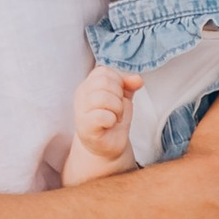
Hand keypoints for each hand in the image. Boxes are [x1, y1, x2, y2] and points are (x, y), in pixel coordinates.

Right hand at [65, 61, 137, 184]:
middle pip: (104, 82)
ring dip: (117, 109)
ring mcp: (80, 111)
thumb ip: (129, 85)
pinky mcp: (85, 127)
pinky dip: (112, 120)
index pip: (104, 71)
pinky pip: (102, 116)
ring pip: (103, 97)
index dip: (118, 82)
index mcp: (88, 84)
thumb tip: (137, 79)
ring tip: (115, 117)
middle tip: (117, 109)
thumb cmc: (113, 120)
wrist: (107, 146)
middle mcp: (81, 95)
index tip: (119, 96)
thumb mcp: (123, 98)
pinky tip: (110, 125)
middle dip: (118, 96)